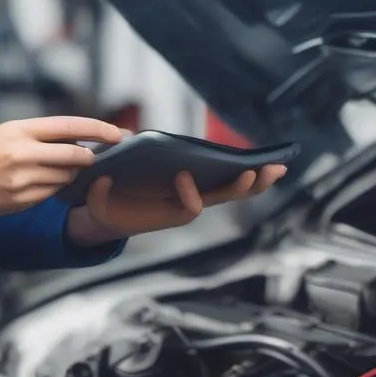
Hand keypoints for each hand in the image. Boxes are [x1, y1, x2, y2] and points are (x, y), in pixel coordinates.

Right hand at [0, 116, 123, 229]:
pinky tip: (34, 182)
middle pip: (75, 154)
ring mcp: (24, 179)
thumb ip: (39, 134)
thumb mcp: (5, 132)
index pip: (70, 126)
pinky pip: (52, 192)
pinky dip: (52, 186)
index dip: (98, 129)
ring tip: (45, 168)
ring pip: (66, 176)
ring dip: (66, 173)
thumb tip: (77, 138)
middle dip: (87, 157)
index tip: (118, 133)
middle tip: (88, 157)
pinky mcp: (24, 200)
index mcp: (20, 130)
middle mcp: (23, 153)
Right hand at [65, 164, 288, 245]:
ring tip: (278, 166)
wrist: (117, 214)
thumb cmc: (109, 208)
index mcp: (170, 213)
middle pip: (224, 198)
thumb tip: (103, 180)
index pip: (190, 206)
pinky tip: (269, 162)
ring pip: (235, 189)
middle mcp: (190, 205)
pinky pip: (231, 179)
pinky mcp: (202, 184)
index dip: (190, 194)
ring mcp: (199, 194)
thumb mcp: (98, 205)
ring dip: (258, 179)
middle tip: (259, 173)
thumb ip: (98, 196)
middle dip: (244, 186)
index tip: (184, 176)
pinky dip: (251, 172)